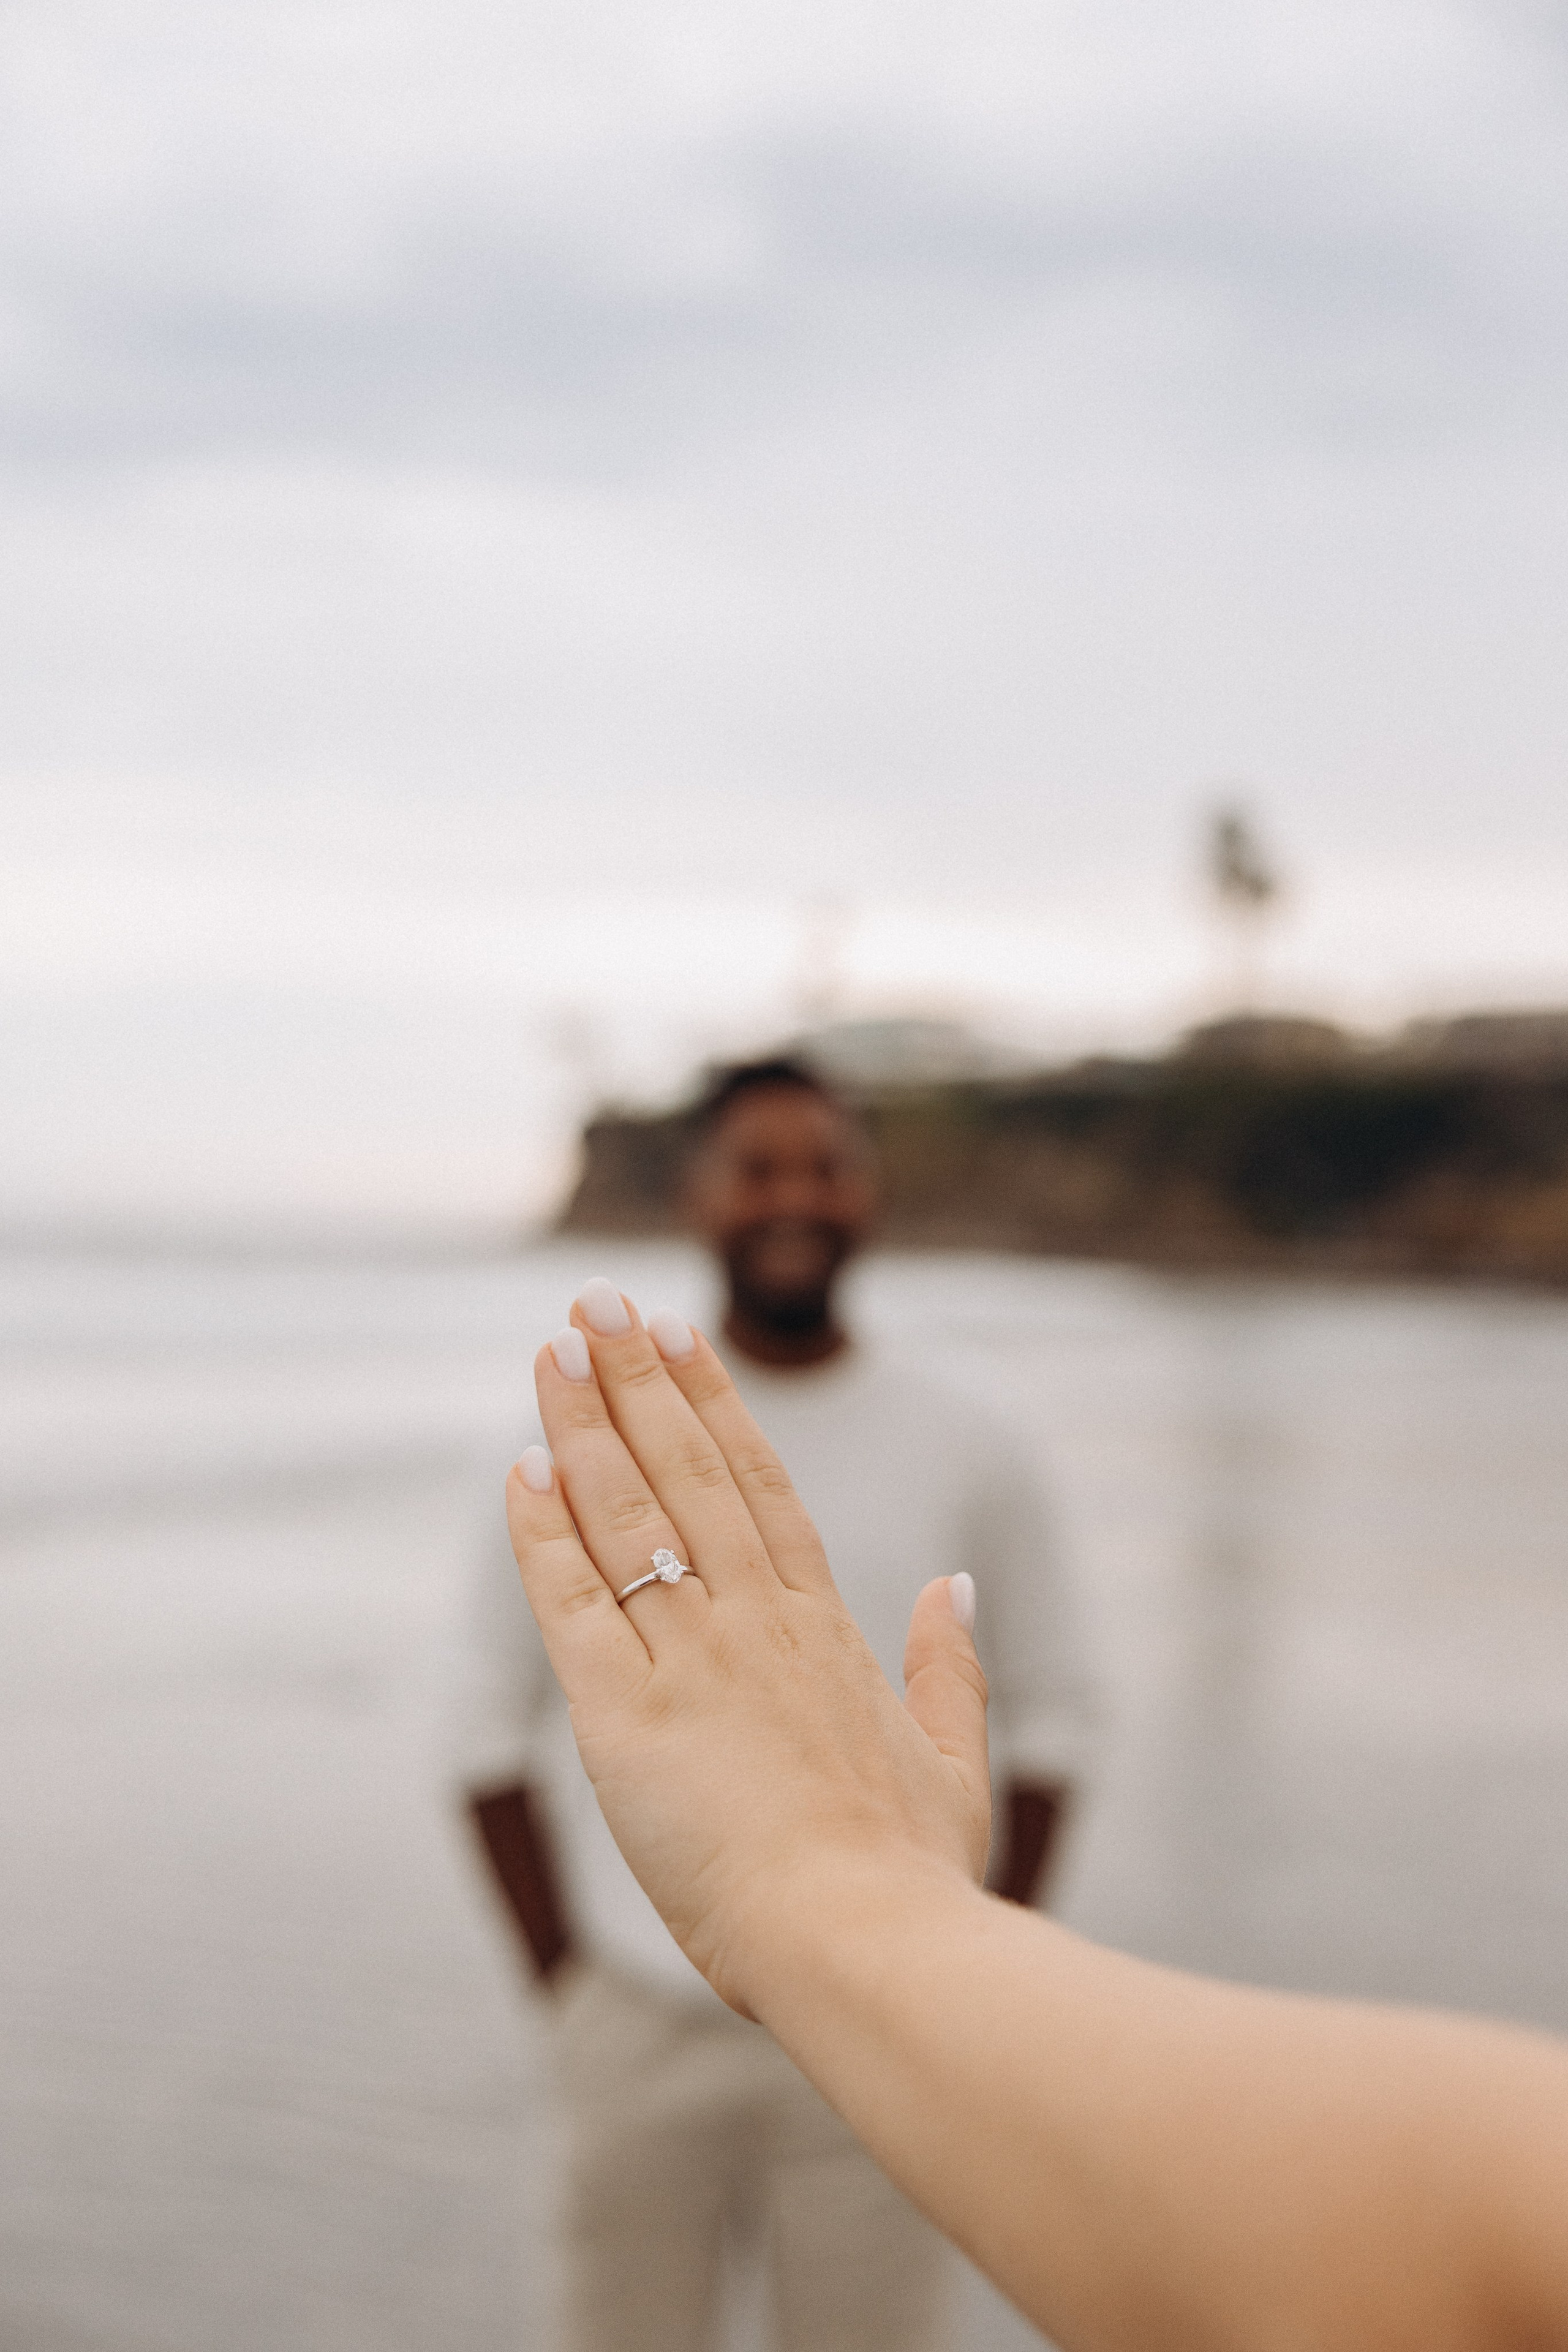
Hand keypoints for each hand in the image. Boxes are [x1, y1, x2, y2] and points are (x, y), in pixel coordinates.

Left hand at [504, 1284, 991, 2016]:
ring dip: (583, 1425)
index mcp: (824, 1628)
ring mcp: (692, 1661)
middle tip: (597, 1303)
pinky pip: (573, 1603)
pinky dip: (542, 1533)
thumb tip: (955, 1581)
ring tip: (553, 1349)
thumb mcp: (954, 1759)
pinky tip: (518, 1470)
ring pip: (626, 1515)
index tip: (683, 1337)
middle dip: (637, 1380)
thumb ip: (951, 1666)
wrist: (867, 1944)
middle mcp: (755, 1622)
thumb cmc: (912, 1873)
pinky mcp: (625, 1719)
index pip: (760, 1485)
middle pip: (686, 1471)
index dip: (716, 1405)